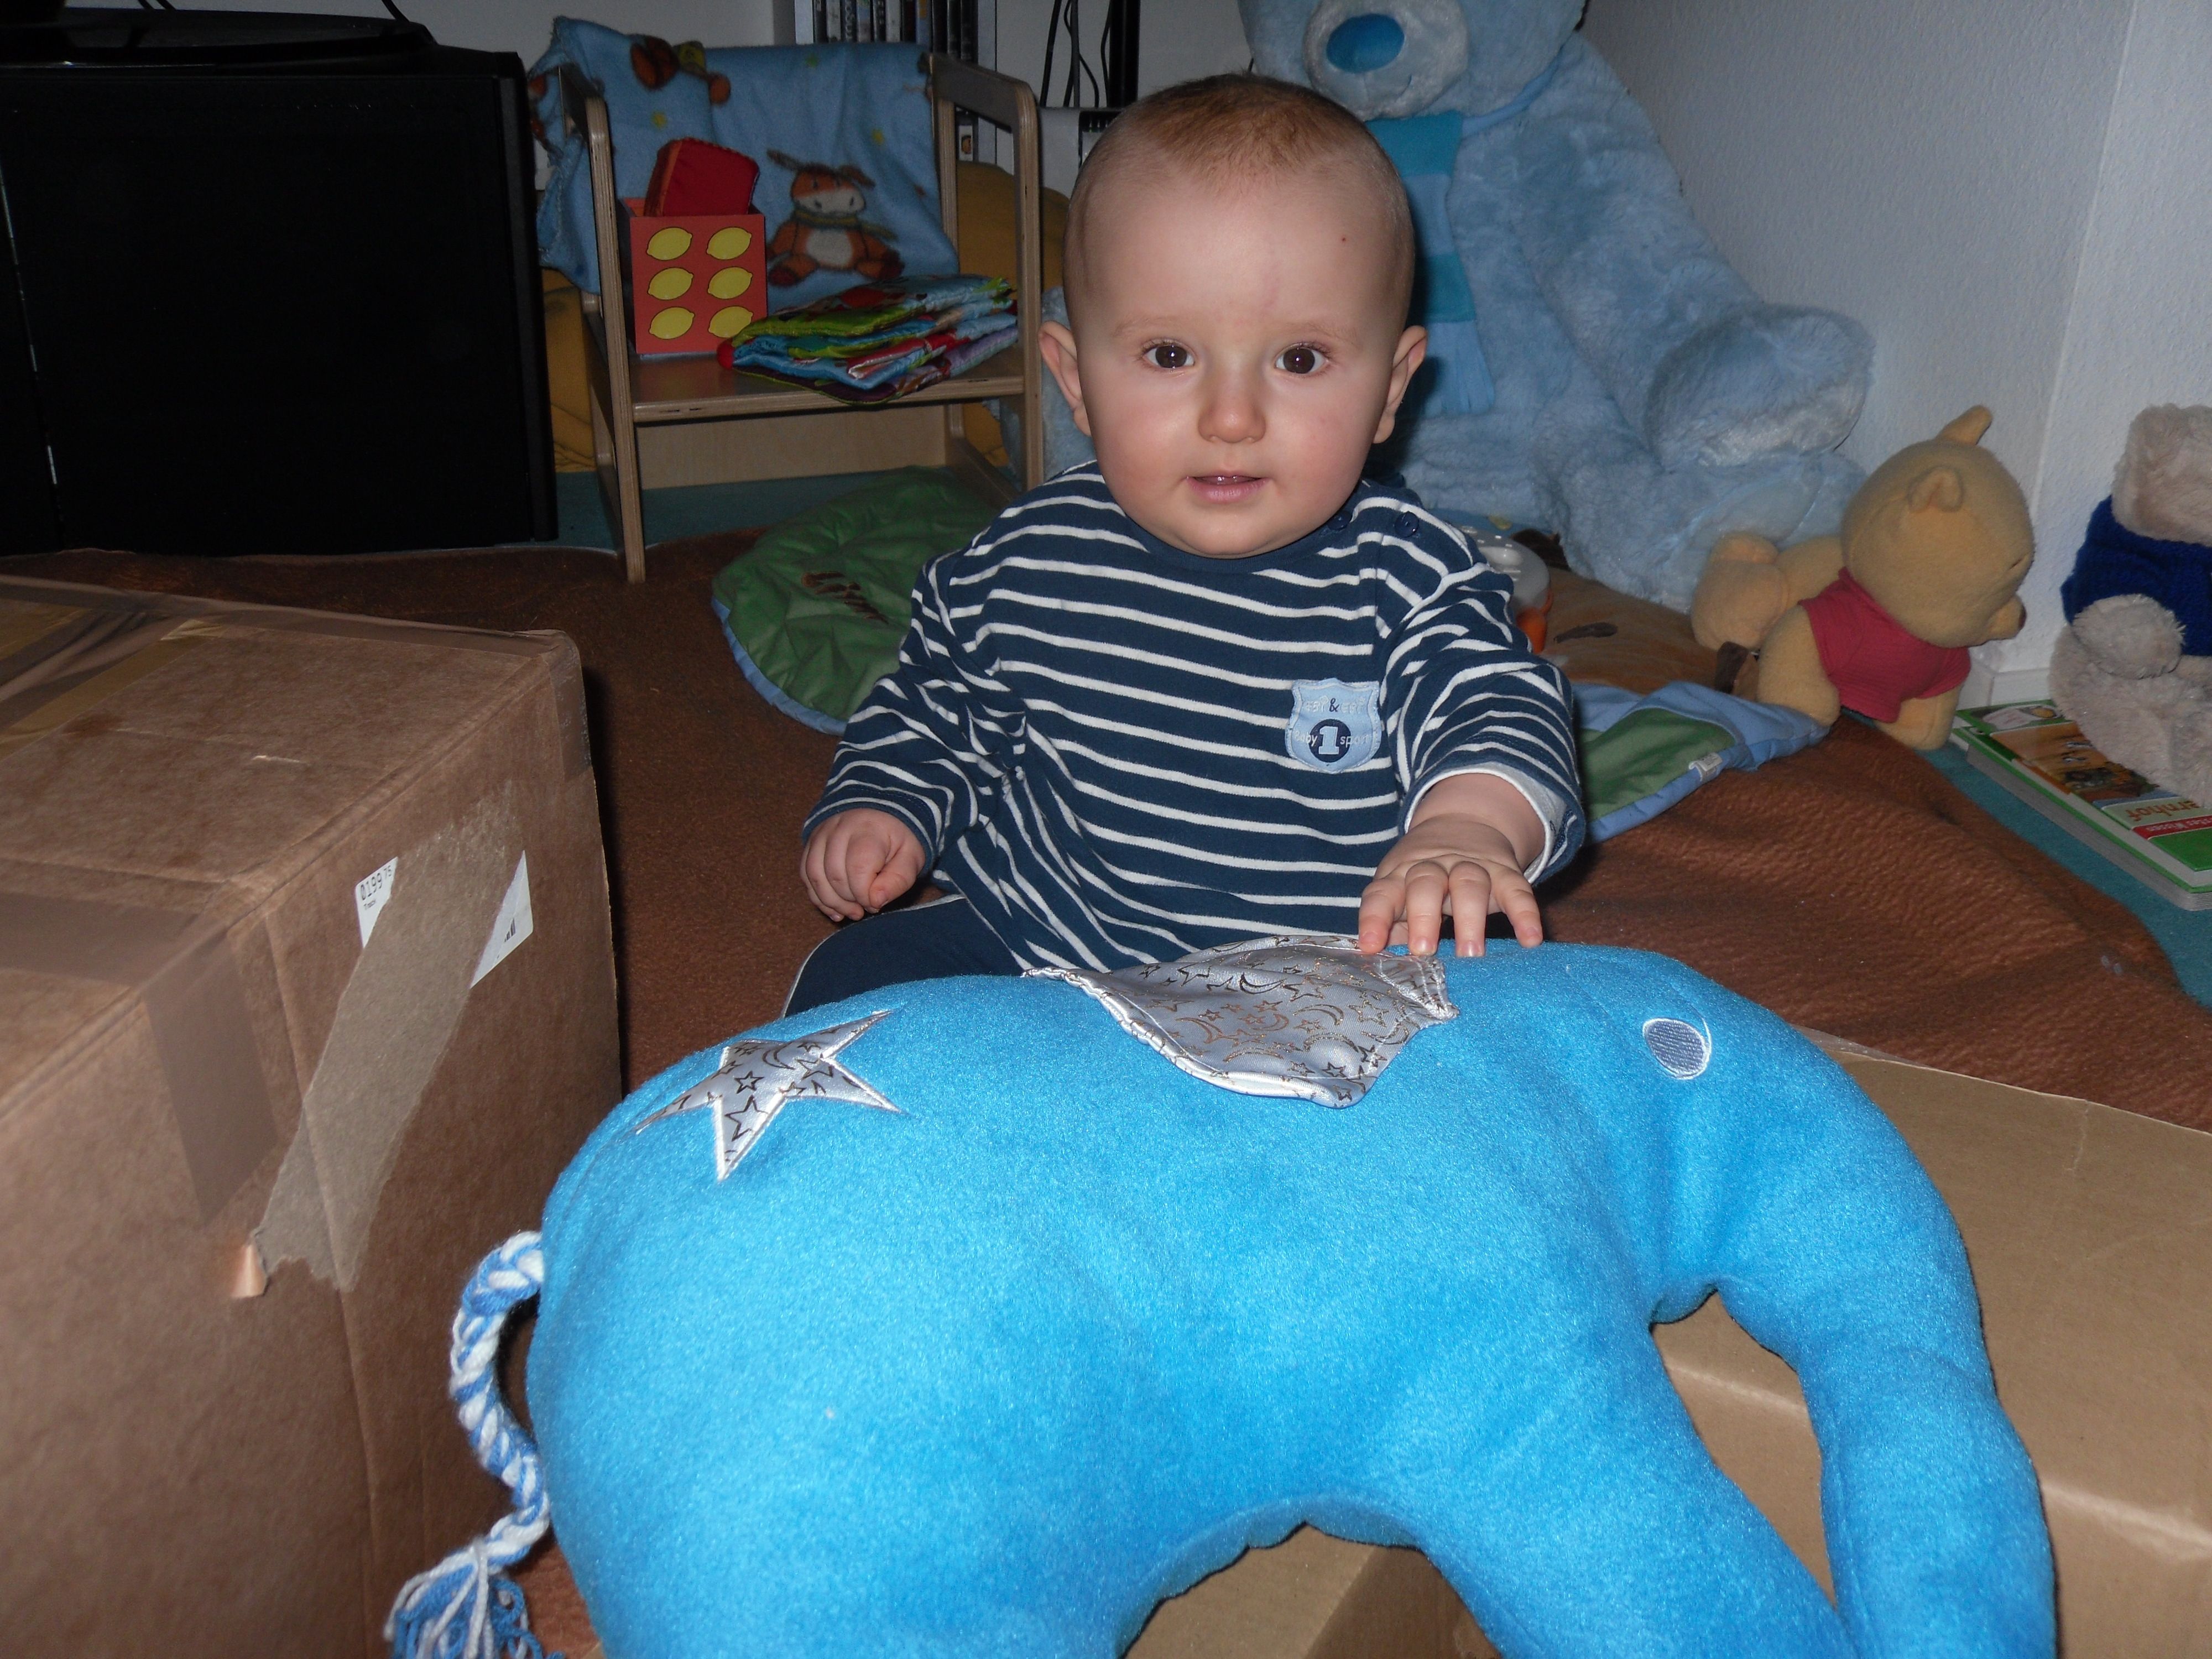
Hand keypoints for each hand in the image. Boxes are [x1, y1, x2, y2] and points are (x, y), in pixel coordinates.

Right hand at [801, 809, 925, 922]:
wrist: (880, 816)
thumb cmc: (897, 841)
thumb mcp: (911, 858)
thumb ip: (898, 880)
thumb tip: (875, 901)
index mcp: (867, 829)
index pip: (857, 869)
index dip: (865, 895)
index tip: (877, 903)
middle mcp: (838, 828)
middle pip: (835, 875)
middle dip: (851, 900)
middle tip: (867, 908)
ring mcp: (820, 835)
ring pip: (815, 877)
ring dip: (833, 902)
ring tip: (853, 912)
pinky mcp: (810, 845)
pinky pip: (806, 876)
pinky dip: (819, 898)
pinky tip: (836, 909)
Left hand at [1356, 774, 1544, 957]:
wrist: (1464, 822)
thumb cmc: (1423, 875)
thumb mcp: (1401, 893)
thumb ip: (1392, 925)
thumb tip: (1380, 956)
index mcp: (1400, 875)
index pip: (1382, 894)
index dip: (1374, 919)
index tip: (1369, 946)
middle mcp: (1433, 866)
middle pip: (1425, 884)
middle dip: (1423, 917)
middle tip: (1424, 952)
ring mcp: (1470, 866)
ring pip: (1469, 884)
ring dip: (1469, 919)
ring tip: (1471, 954)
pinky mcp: (1505, 871)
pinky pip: (1517, 890)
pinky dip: (1525, 914)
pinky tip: (1531, 940)